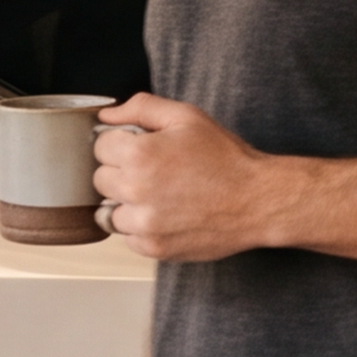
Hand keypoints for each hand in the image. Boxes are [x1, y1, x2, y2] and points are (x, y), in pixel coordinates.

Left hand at [91, 93, 293, 262]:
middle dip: (121, 172)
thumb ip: (141, 108)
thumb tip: (106, 114)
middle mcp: (136, 190)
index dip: (121, 143)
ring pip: (110, 211)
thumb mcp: (186, 117)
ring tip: (160, 195)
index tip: (141, 148)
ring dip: (128, 203)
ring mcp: (144, 223)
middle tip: (153, 171)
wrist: (256, 200)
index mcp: (140, 154)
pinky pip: (128, 237)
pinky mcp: (154, 247)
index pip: (100, 146)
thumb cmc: (225, 158)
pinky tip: (166, 215)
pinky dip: (141, 228)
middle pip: (100, 179)